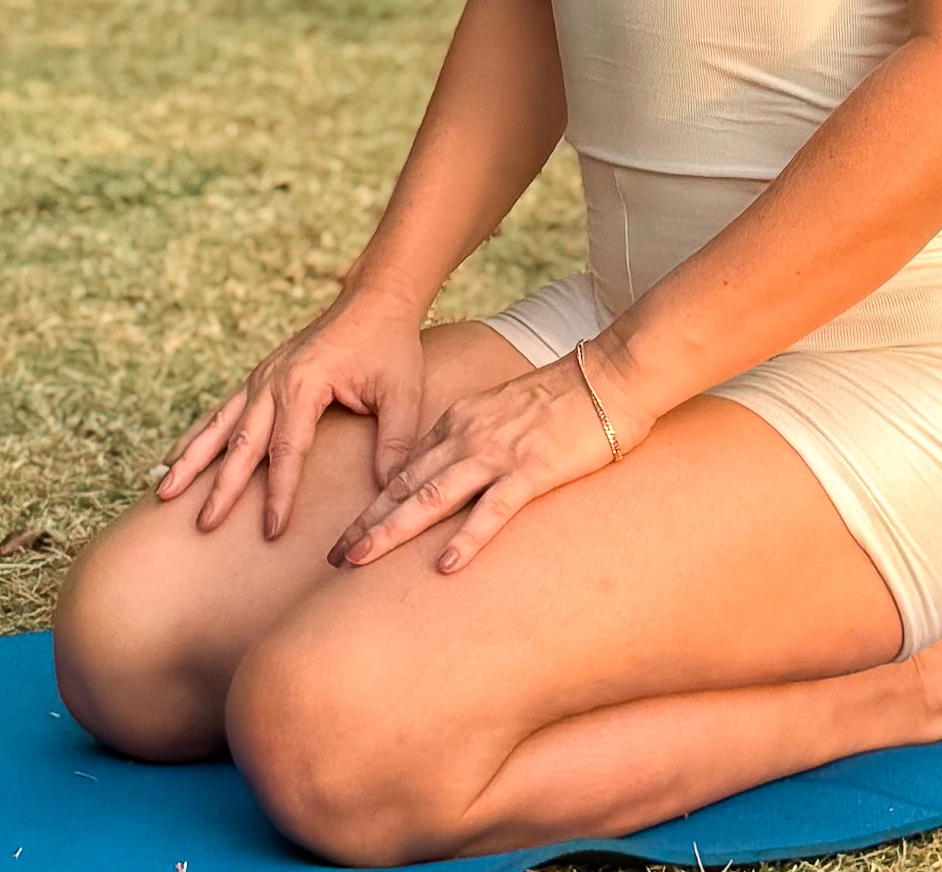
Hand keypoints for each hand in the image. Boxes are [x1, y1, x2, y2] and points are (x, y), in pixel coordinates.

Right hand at [155, 281, 428, 540]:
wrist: (374, 299)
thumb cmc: (390, 346)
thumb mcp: (402, 393)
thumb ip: (395, 442)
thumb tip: (388, 491)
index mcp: (305, 384)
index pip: (287, 450)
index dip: (280, 493)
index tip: (271, 531)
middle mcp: (273, 381)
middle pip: (243, 443)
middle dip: (221, 487)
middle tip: (202, 526)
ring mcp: (261, 377)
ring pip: (219, 425)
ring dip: (191, 460)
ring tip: (161, 494)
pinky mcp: (259, 377)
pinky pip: (221, 411)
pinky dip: (197, 436)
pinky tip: (173, 460)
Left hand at [327, 340, 652, 572]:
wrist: (609, 376)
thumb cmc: (565, 397)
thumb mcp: (505, 410)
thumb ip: (477, 436)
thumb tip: (458, 470)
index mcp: (460, 420)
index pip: (405, 467)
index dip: (373, 503)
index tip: (348, 532)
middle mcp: (469, 436)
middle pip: (406, 485)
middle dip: (366, 523)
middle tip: (332, 558)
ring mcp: (498, 453)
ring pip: (432, 497)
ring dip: (391, 530)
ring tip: (359, 561)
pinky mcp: (532, 470)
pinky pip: (492, 510)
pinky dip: (466, 538)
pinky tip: (445, 565)